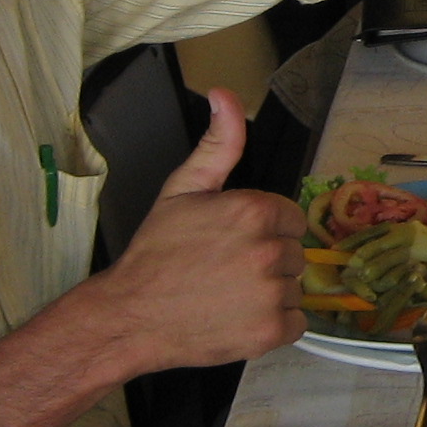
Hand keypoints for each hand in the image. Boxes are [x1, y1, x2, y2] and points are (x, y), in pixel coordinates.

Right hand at [76, 90, 306, 372]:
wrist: (130, 316)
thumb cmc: (155, 254)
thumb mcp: (183, 189)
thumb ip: (217, 144)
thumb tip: (225, 96)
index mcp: (255, 211)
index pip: (290, 218)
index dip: (263, 230)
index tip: (234, 242)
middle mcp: (270, 250)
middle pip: (294, 253)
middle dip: (267, 260)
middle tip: (226, 270)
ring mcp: (273, 293)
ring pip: (295, 288)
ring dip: (271, 293)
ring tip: (229, 294)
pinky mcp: (272, 331)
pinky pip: (296, 323)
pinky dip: (274, 324)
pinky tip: (240, 317)